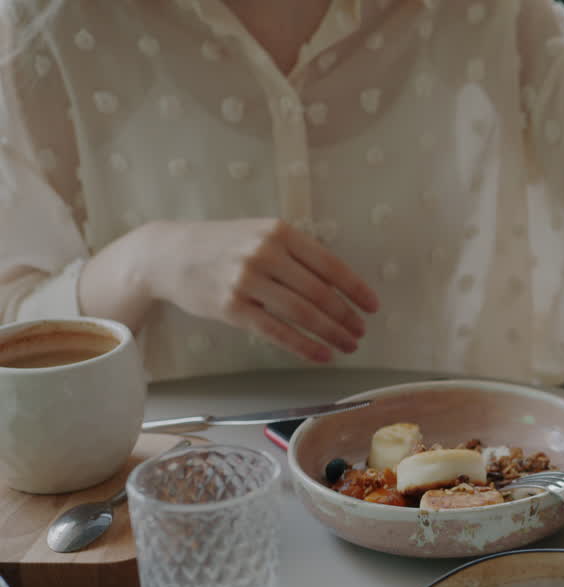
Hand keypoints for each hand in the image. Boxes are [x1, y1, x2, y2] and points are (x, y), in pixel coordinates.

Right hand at [138, 219, 378, 362]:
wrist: (168, 253)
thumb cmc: (223, 245)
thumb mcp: (261, 233)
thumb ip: (297, 253)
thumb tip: (340, 285)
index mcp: (280, 232)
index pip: (330, 265)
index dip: (356, 289)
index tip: (372, 307)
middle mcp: (265, 254)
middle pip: (319, 292)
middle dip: (346, 316)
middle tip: (361, 332)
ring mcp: (246, 281)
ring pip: (301, 313)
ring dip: (331, 333)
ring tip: (348, 345)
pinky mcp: (231, 307)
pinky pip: (276, 331)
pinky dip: (304, 346)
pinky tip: (321, 354)